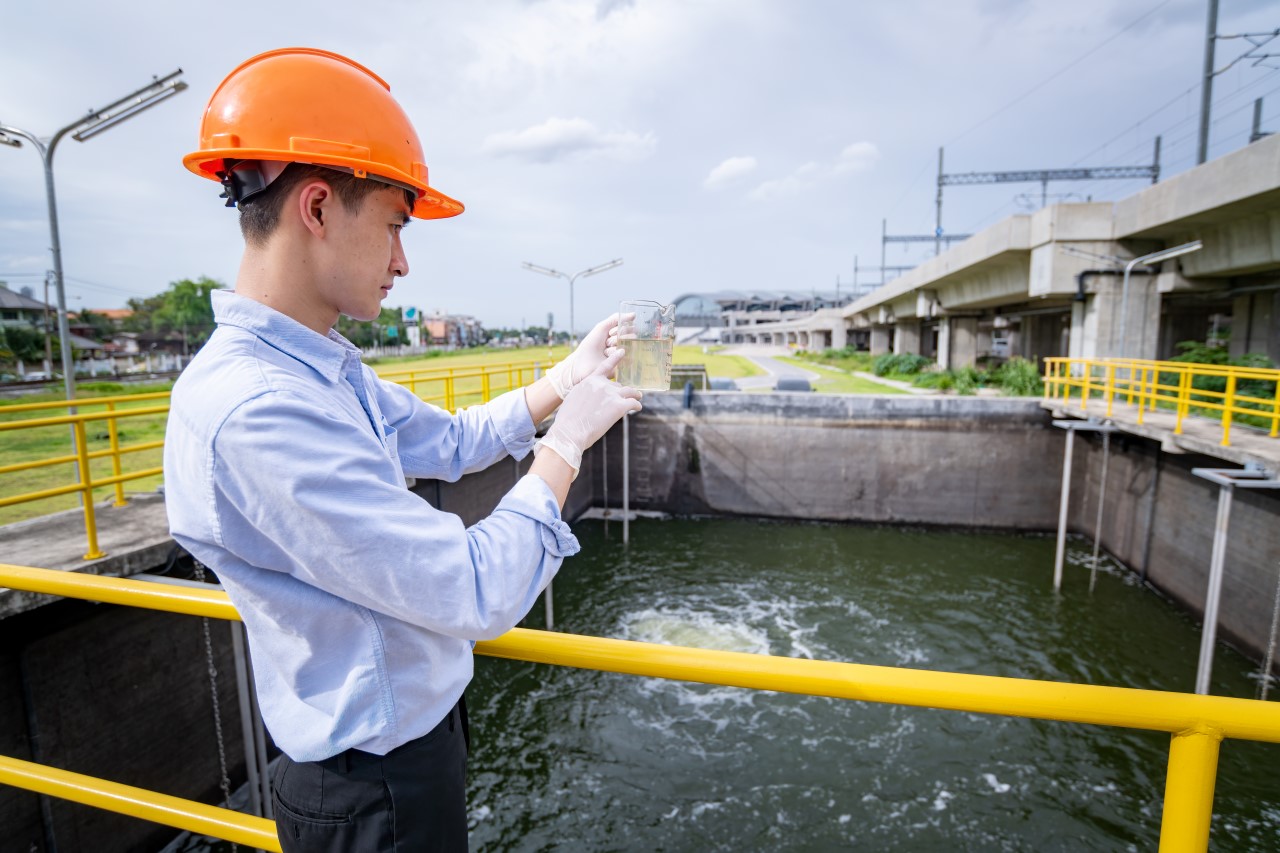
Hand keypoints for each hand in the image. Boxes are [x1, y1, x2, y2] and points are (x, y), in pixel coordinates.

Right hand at [535, 350, 642, 476]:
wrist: (570, 430)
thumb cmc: (568, 419)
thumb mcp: (573, 399)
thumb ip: (585, 394)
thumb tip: (591, 399)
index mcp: (590, 381)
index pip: (605, 366)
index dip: (615, 359)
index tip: (622, 352)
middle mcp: (602, 384)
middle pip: (617, 385)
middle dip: (620, 392)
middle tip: (623, 398)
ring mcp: (612, 394)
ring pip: (630, 391)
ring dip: (635, 394)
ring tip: (638, 397)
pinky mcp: (619, 406)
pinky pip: (633, 403)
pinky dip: (637, 405)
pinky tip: (637, 408)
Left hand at [545, 313, 628, 398]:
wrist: (582, 363)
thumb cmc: (590, 345)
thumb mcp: (602, 328)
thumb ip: (616, 319)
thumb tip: (634, 315)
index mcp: (618, 336)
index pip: (629, 328)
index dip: (620, 329)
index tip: (609, 333)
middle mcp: (622, 345)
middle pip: (631, 337)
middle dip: (616, 338)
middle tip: (606, 343)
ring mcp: (623, 356)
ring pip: (628, 347)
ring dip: (613, 348)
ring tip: (604, 352)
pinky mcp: (623, 366)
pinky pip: (627, 358)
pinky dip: (615, 355)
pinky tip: (607, 358)